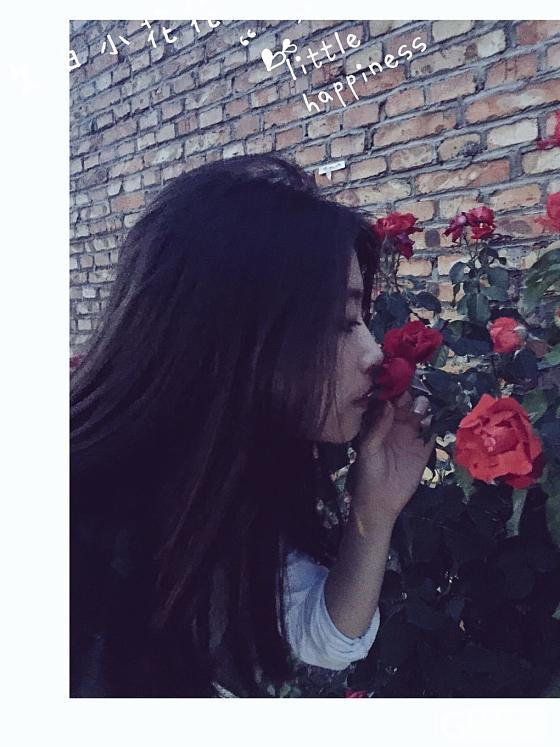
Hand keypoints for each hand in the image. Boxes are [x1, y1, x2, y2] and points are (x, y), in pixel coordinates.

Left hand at [349, 390, 434, 524]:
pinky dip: (435, 425)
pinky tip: (432, 422)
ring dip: (423, 409)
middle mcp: (396, 425)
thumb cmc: (368, 472)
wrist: (382, 500)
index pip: (388, 402)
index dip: (393, 393)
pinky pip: (432, 433)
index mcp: (379, 422)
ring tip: (422, 408)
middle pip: (406, 404)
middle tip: (412, 397)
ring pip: (421, 415)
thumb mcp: (368, 448)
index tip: (397, 384)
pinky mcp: (424, 448)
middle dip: (410, 397)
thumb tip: (388, 403)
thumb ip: (378, 427)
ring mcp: (411, 435)